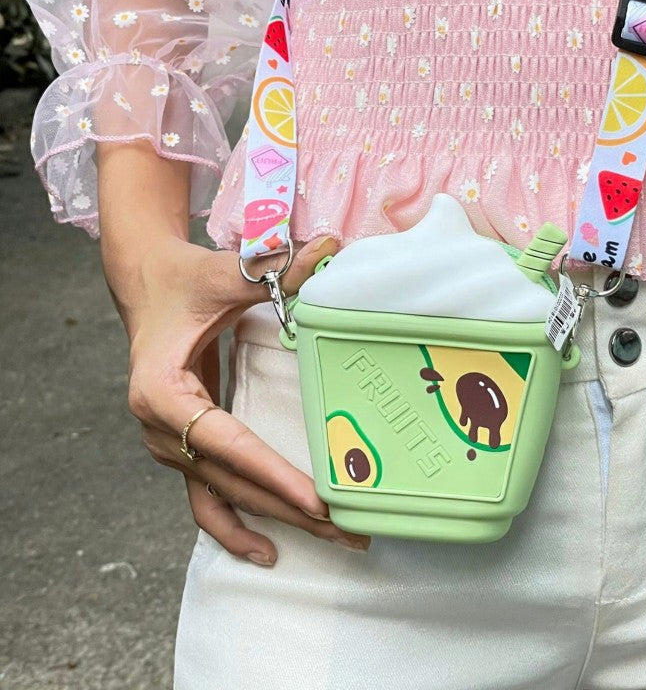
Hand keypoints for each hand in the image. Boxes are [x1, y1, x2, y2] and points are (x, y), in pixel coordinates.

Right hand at [106, 233, 370, 564]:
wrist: (146, 284)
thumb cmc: (183, 280)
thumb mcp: (223, 275)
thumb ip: (275, 270)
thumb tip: (329, 247)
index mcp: (161, 392)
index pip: (225, 442)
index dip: (271, 472)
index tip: (316, 500)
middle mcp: (159, 429)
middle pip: (230, 481)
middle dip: (289, 509)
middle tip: (347, 529)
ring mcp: (169, 443)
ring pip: (222, 496)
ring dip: (272, 522)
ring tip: (328, 540)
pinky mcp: (183, 445)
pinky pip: (208, 496)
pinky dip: (234, 526)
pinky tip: (267, 550)